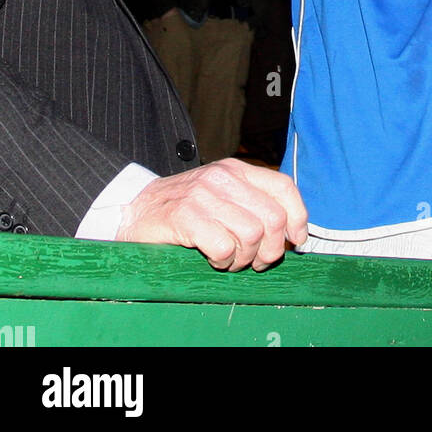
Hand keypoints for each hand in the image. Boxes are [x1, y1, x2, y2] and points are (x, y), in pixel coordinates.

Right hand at [116, 159, 307, 269]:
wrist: (133, 208)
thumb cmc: (183, 209)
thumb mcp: (221, 195)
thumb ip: (252, 204)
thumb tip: (290, 233)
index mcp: (237, 170)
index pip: (283, 186)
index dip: (298, 217)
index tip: (295, 241)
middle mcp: (223, 178)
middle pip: (272, 217)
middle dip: (270, 249)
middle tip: (255, 261)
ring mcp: (203, 195)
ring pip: (252, 234)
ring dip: (244, 258)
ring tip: (229, 259)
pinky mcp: (185, 216)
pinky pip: (223, 246)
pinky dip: (223, 260)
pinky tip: (211, 257)